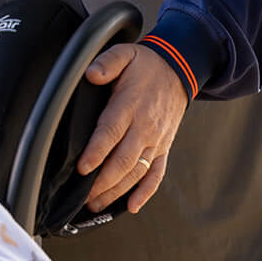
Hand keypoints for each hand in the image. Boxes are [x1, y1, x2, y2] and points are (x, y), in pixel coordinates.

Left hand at [76, 43, 187, 214]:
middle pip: (123, 160)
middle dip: (102, 181)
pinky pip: (157, 175)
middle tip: (82, 196)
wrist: (179, 70)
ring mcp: (156, 140)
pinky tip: (131, 206)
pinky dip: (145, 193)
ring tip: (95, 204)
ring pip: (137, 172)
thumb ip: (107, 62)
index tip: (83, 168)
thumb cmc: (145, 65)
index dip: (97, 152)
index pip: (111, 132)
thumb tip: (91, 74)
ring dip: (116, 191)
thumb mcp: (125, 54)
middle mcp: (144, 127)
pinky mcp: (163, 147)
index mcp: (131, 105)